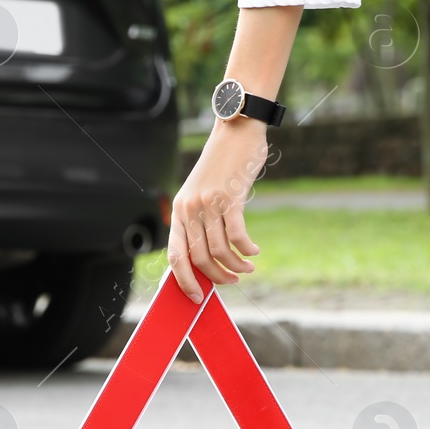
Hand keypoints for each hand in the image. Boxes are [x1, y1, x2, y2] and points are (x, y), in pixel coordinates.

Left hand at [168, 117, 266, 302]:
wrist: (235, 132)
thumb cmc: (222, 166)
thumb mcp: (201, 192)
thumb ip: (200, 220)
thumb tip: (207, 258)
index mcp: (178, 210)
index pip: (175, 255)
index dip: (184, 280)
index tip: (196, 296)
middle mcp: (190, 209)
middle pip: (199, 258)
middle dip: (217, 277)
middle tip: (232, 281)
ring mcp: (209, 203)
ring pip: (220, 250)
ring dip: (236, 266)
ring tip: (248, 268)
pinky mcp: (230, 198)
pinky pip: (238, 236)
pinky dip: (247, 250)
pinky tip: (254, 251)